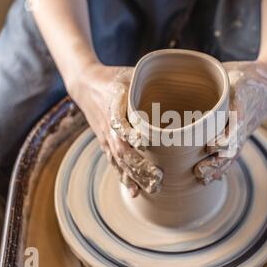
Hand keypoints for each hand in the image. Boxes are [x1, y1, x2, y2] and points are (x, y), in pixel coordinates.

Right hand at [67, 62, 162, 195]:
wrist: (85, 84)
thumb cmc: (114, 78)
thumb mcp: (130, 75)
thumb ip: (149, 83)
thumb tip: (181, 85)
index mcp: (115, 106)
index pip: (122, 126)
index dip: (133, 138)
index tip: (146, 147)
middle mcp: (109, 126)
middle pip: (122, 151)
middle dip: (139, 167)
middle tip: (159, 180)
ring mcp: (106, 137)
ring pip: (119, 161)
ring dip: (134, 177)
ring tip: (151, 191)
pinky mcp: (105, 143)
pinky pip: (114, 163)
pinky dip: (124, 178)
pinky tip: (135, 191)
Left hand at [194, 60, 266, 184]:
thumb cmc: (244, 76)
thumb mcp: (229, 72)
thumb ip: (211, 77)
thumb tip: (181, 73)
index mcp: (241, 103)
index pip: (235, 125)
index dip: (224, 139)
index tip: (209, 146)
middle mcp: (244, 122)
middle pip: (232, 147)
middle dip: (215, 161)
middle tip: (198, 171)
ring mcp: (244, 132)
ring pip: (232, 154)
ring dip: (218, 168)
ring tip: (201, 178)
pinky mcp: (241, 136)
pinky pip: (234, 154)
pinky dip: (223, 166)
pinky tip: (211, 178)